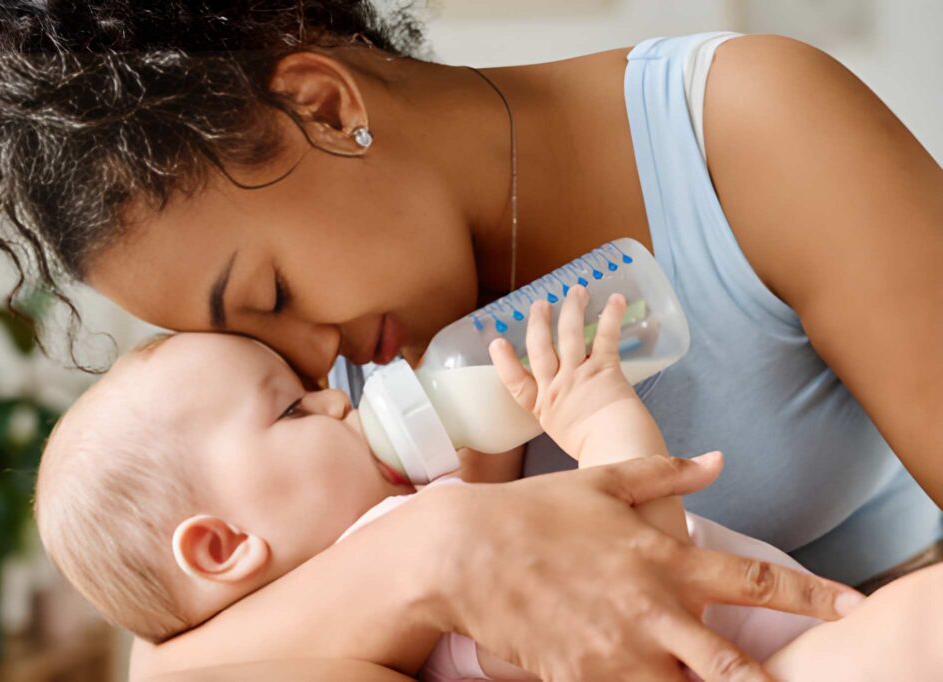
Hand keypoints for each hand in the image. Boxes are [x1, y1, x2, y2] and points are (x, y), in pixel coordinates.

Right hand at [427, 453, 864, 681]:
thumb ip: (664, 473)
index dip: (810, 594)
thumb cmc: (536, 512)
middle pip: (734, 667)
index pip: (753, 579)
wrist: (464, 553)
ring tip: (708, 680)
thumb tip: (717, 461)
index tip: (852, 604)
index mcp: (663, 558)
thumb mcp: (601, 482)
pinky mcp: (584, 679)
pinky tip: (638, 677)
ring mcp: (618, 652)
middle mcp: (652, 611)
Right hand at [489, 288, 639, 461]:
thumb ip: (566, 419)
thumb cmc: (597, 451)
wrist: (617, 451)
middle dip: (538, 323)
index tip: (497, 343)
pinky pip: (605, 337)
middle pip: (540, 348)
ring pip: (569, 335)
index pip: (516, 383)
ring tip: (575, 291)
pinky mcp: (603, 369)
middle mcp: (556, 388)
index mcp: (544, 409)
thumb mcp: (568, 438)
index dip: (504, 362)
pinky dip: (610, 316)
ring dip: (571, 309)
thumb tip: (577, 413)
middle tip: (539, 304)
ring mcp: (577, 376)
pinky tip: (614, 299)